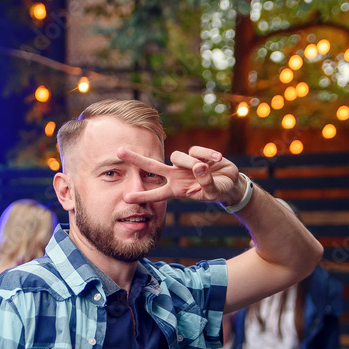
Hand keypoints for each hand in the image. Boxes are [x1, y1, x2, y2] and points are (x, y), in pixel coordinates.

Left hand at [116, 146, 241, 204]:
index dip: (143, 196)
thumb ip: (205, 182)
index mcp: (176, 189)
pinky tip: (217, 159)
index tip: (126, 198)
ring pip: (178, 156)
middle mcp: (176, 175)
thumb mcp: (212, 192)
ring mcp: (185, 163)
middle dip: (136, 159)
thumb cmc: (218, 191)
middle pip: (152, 165)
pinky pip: (196, 150)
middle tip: (118, 152)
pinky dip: (207, 154)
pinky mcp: (196, 153)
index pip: (156, 193)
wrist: (230, 182)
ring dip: (191, 163)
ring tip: (207, 169)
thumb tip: (199, 166)